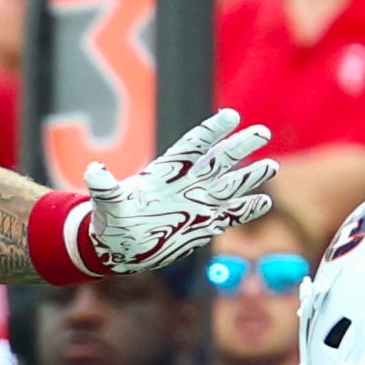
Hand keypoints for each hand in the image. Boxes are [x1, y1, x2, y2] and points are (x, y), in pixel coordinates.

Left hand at [73, 108, 277, 274]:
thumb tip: (93, 171)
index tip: (231, 116)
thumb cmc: (109, 223)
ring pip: (227, 187)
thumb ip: (105, 187)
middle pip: (217, 161)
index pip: (192, 147)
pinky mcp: (201, 227)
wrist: (116, 248)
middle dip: (239, 148)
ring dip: (248, 177)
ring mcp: (195, 205)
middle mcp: (184, 185)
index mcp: (164, 173)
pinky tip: (264, 202)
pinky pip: (228, 216)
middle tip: (261, 132)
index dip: (211, 132)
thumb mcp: (106, 204)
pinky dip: (246, 210)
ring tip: (271, 165)